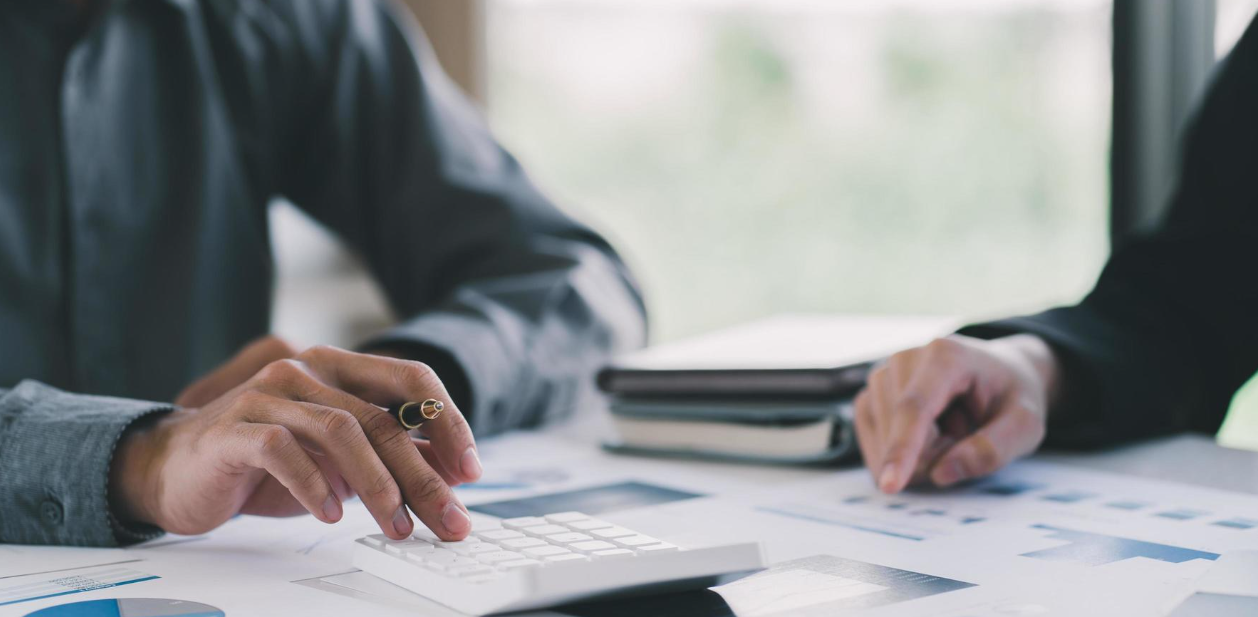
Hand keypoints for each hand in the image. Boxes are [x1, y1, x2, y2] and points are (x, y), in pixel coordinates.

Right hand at [109, 341, 483, 540]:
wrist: (173, 469)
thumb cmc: (261, 462)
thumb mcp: (337, 459)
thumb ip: (389, 454)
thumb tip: (453, 471)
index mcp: (337, 368)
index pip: (411, 380)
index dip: (448, 421)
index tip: (471, 471)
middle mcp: (305, 370)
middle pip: (382, 418)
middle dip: (423, 475)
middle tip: (448, 518)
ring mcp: (267, 394)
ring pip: (342, 430)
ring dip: (377, 485)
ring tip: (396, 526)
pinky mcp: (234, 426)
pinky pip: (284, 449)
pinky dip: (315, 485)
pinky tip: (332, 515)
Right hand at [853, 334, 1060, 493]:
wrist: (1000, 374)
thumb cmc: (1011, 398)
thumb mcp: (1026, 426)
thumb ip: (992, 449)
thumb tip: (941, 474)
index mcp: (946, 357)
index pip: (914, 408)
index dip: (901, 448)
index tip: (889, 487)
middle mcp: (905, 358)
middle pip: (898, 430)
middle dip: (932, 454)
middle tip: (967, 434)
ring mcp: (882, 374)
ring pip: (883, 439)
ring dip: (917, 455)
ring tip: (950, 432)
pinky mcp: (871, 394)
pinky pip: (873, 440)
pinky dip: (898, 453)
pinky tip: (926, 440)